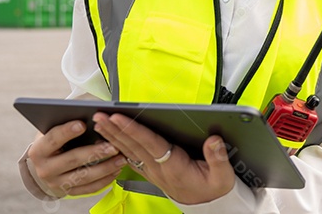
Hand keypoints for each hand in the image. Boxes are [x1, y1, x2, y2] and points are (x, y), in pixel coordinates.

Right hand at [28, 120, 126, 196]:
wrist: (44, 166)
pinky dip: (104, 180)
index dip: (67, 131)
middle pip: (72, 160)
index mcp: (39, 150)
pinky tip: (116, 170)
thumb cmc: (54, 142)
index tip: (83, 124)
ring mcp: (57, 183)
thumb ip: (68, 124)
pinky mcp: (69, 192)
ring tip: (121, 159)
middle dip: (94, 153)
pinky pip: (89, 188)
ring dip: (105, 168)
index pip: (52, 139)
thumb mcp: (53, 130)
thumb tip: (92, 117)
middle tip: (112, 146)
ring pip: (84, 177)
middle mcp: (45, 169)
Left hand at [92, 113, 235, 204]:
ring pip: (128, 151)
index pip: (150, 144)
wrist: (205, 204)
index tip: (119, 117)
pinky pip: (130, 157)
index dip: (134, 130)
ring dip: (112, 136)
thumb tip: (214, 140)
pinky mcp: (150, 170)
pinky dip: (117, 146)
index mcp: (174, 166)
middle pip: (133, 146)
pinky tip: (108, 139)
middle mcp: (158, 168)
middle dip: (115, 129)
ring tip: (99, 123)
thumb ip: (218, 158)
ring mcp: (152, 170)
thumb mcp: (222, 177)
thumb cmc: (212, 188)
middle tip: (99, 116)